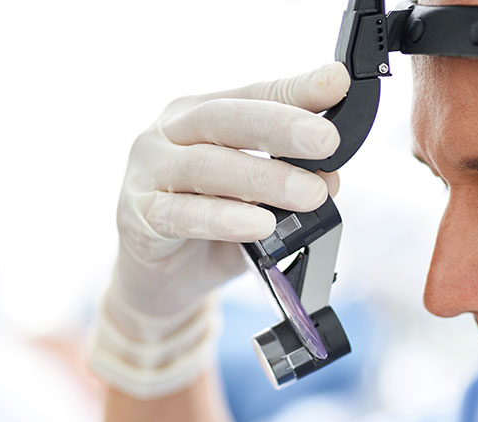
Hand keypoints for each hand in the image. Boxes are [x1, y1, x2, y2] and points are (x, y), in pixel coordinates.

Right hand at [89, 63, 350, 397]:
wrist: (160, 281)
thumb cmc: (210, 226)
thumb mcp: (257, 199)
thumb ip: (289, 182)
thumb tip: (333, 176)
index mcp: (200, 114)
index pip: (254, 94)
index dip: (297, 89)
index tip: (337, 83)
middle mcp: (169, 132)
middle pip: (225, 118)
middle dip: (281, 126)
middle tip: (327, 139)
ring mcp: (149, 171)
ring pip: (206, 166)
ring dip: (263, 179)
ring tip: (311, 194)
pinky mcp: (139, 214)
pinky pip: (182, 214)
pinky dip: (224, 218)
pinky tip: (259, 224)